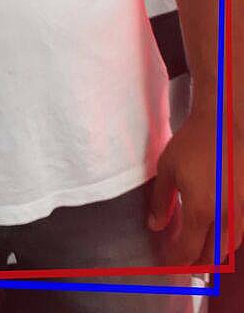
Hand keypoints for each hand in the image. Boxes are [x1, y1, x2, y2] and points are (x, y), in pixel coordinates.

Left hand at [149, 108, 243, 264]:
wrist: (225, 124)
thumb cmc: (194, 142)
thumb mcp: (167, 169)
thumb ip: (160, 202)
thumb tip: (155, 225)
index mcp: (202, 211)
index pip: (188, 250)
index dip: (176, 260)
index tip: (166, 261)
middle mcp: (225, 217)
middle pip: (213, 256)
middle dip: (196, 265)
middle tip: (182, 265)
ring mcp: (241, 211)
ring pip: (229, 248)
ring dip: (213, 256)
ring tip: (198, 255)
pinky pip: (238, 232)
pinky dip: (225, 241)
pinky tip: (215, 235)